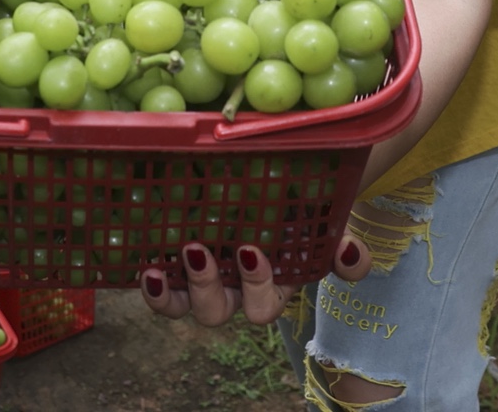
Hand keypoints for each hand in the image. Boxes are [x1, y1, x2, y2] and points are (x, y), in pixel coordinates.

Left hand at [138, 234, 370, 325]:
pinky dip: (153, 288)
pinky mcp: (174, 266)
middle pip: (216, 311)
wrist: (275, 187)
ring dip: (174, 293)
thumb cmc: (301, 212)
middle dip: (206, 288)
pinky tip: (146, 269)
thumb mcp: (328, 225)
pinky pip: (161, 291)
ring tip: (171, 257)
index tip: (250, 250)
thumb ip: (344, 245)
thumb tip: (351, 254)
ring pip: (184, 306)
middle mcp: (232, 291)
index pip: (263, 305)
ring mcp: (200, 281)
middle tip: (199, 251)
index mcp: (270, 287)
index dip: (256, 287)